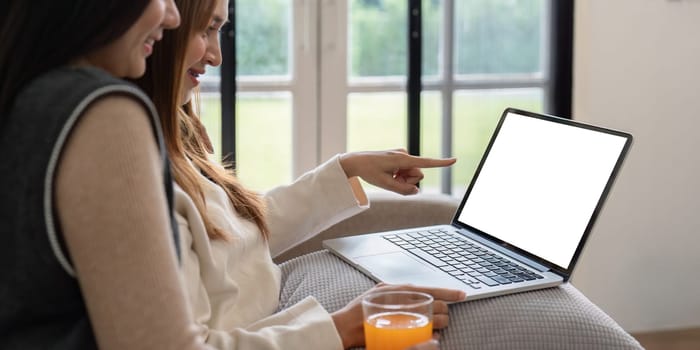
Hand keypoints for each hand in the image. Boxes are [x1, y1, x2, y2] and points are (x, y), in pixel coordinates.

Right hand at [330, 283, 465, 348]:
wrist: (345, 326)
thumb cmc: (360, 310)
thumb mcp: (379, 293)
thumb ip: (396, 291)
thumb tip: (414, 293)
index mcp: (399, 288)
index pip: (430, 288)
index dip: (449, 292)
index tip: (462, 295)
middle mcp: (402, 299)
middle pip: (437, 304)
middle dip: (445, 311)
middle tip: (445, 315)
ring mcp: (402, 314)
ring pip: (435, 319)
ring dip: (441, 323)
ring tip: (440, 325)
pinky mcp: (400, 330)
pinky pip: (426, 334)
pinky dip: (432, 336)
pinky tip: (432, 337)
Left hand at [339, 149, 456, 194]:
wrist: (357, 161)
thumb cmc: (369, 171)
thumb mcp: (385, 184)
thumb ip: (402, 190)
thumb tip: (416, 191)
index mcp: (402, 159)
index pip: (426, 163)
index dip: (441, 163)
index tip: (454, 160)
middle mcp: (405, 155)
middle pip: (418, 174)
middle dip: (408, 181)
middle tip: (393, 180)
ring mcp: (402, 156)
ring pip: (413, 174)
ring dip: (403, 179)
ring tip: (389, 176)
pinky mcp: (400, 158)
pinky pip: (406, 171)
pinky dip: (399, 175)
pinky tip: (389, 173)